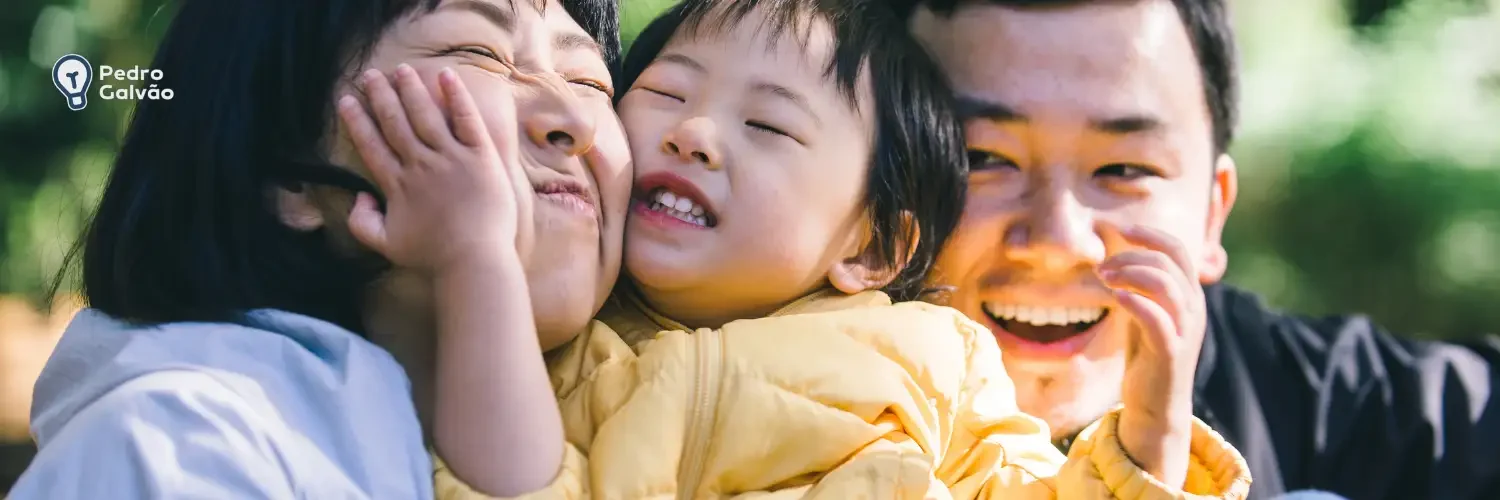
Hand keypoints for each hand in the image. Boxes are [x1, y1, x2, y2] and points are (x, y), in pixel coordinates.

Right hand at [338, 64, 533, 271]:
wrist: (474, 261)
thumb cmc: (433, 257)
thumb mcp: (386, 245)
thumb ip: (362, 222)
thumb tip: (359, 195)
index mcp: (397, 184)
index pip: (371, 145)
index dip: (357, 121)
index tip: (346, 100)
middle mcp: (420, 165)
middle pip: (395, 123)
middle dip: (380, 96)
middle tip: (369, 76)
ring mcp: (451, 158)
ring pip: (426, 115)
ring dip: (411, 89)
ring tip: (401, 71)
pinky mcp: (480, 157)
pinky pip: (466, 120)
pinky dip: (456, 96)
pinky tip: (445, 75)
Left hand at [1098, 225, 1205, 486]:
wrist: (1155, 407)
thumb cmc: (1147, 357)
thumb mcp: (1144, 314)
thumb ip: (1139, 288)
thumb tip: (1116, 257)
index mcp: (1189, 296)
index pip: (1178, 250)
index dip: (1150, 235)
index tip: (1120, 231)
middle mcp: (1193, 309)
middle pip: (1171, 261)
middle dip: (1133, 255)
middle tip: (1102, 267)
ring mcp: (1185, 331)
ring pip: (1166, 285)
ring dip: (1131, 274)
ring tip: (1104, 279)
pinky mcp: (1171, 353)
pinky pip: (1158, 319)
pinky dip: (1135, 303)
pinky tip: (1114, 298)